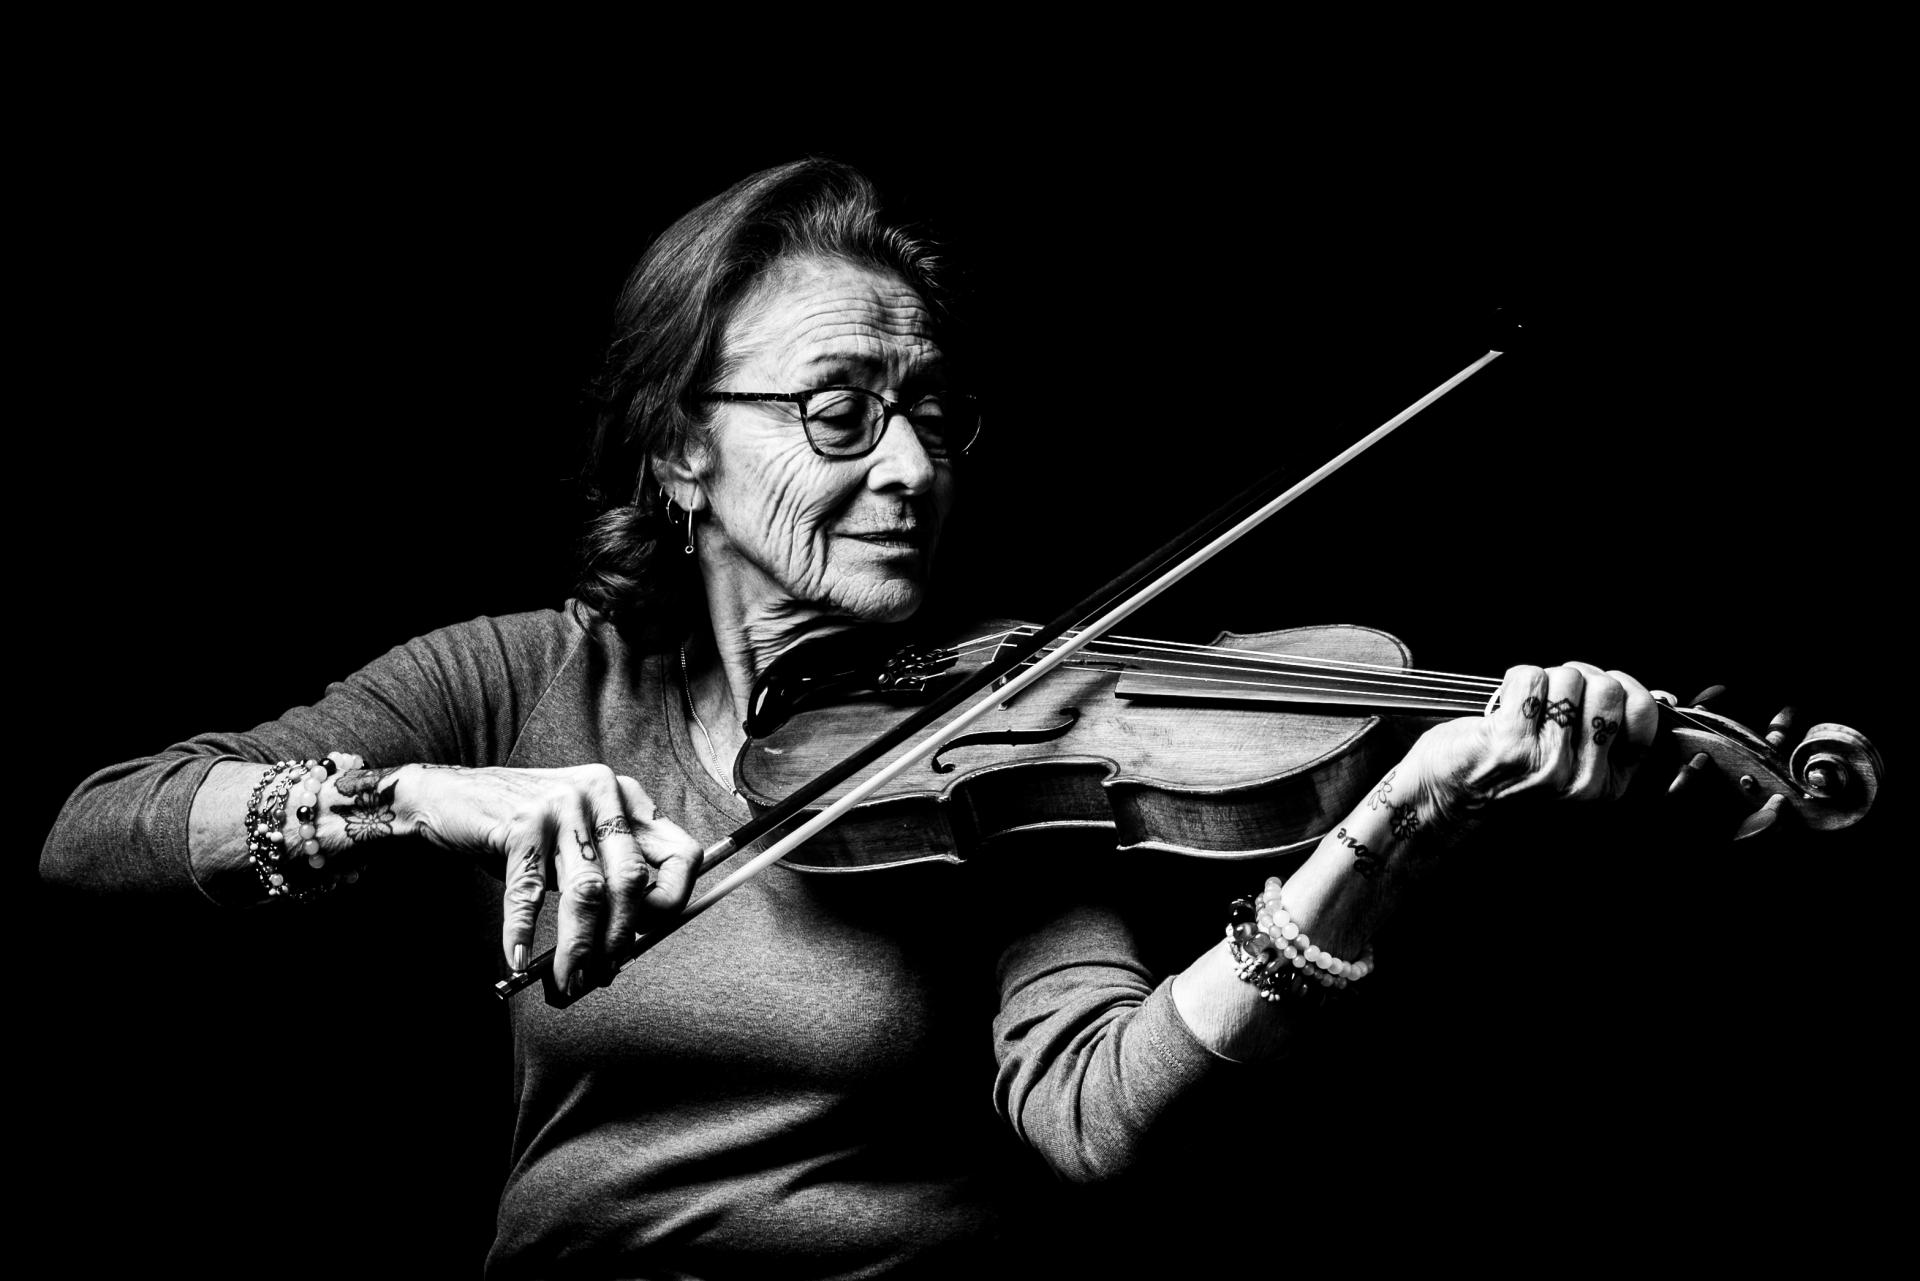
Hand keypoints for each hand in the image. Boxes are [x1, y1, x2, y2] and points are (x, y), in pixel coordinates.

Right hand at [382, 764, 699, 993]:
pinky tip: (518, 959)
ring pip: (586, 892)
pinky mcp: (520, 823)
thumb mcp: (576, 841)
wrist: (448, 797)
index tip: (646, 935)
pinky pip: (529, 892)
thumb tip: (625, 946)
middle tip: (603, 975)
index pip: (683, 854)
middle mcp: (602, 793)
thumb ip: (607, 876)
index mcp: (626, 798)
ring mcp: (562, 805)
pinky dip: (521, 932)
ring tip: (568, 979)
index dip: (673, 901)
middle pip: (633, 880)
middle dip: (619, 938)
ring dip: (577, 947)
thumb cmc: (521, 829)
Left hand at [1409, 661, 1659, 830]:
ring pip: (1568, 679)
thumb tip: (1661, 694)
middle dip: (1577, 679)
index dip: (1620, 686)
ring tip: (1524, 711)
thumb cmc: (1504, 778)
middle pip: (1607, 688)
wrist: (1441, 804)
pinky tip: (1502, 709)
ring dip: (1543, 681)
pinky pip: (1531, 678)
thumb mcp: (1573, 766)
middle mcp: (1584, 783)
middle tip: (1550, 700)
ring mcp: (1549, 766)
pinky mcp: (1512, 746)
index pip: (1643, 713)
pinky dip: (1513, 681)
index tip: (1593, 691)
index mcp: (1608, 786)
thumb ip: (1614, 734)